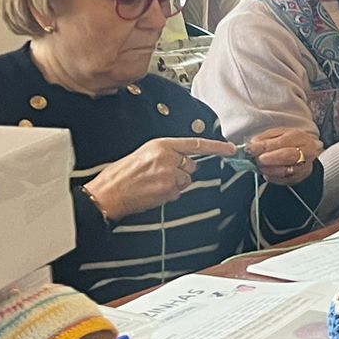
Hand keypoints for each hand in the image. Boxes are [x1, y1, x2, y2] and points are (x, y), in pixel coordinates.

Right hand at [86, 137, 236, 220]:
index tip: (230, 149)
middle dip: (181, 171)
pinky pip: (177, 193)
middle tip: (160, 175)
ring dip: (175, 184)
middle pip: (191, 166)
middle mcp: (168, 158)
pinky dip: (169, 194)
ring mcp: (169, 176)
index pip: (196, 144)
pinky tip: (153, 192)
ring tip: (153, 184)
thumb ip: (165, 153)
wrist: (108, 193)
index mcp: (161, 145)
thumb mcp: (143, 154)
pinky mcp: (168, 191)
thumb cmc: (121, 174)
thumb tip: (181, 158)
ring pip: (186, 181)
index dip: (216, 147)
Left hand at [246, 127, 319, 184]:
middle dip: (268, 159)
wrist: (305, 150)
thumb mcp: (277, 133)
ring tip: (260, 165)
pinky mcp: (298, 178)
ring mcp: (304, 167)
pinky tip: (267, 171)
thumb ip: (265, 138)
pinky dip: (271, 176)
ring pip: (284, 171)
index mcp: (300, 137)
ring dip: (267, 169)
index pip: (281, 142)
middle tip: (257, 159)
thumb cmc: (290, 141)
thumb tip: (253, 145)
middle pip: (286, 157)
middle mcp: (306, 152)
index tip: (251, 149)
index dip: (264, 147)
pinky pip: (282, 180)